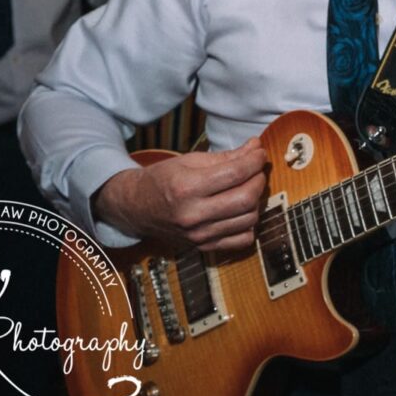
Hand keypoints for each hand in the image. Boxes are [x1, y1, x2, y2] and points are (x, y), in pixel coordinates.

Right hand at [92, 138, 267, 251]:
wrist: (136, 208)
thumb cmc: (162, 180)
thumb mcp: (190, 161)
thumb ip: (226, 156)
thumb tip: (256, 147)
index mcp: (186, 188)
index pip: (235, 173)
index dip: (255, 160)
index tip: (259, 153)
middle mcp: (193, 215)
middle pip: (246, 198)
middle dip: (259, 179)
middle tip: (256, 170)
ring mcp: (199, 235)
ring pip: (249, 219)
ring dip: (256, 201)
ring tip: (248, 188)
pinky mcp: (204, 247)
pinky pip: (242, 240)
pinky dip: (249, 224)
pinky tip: (241, 211)